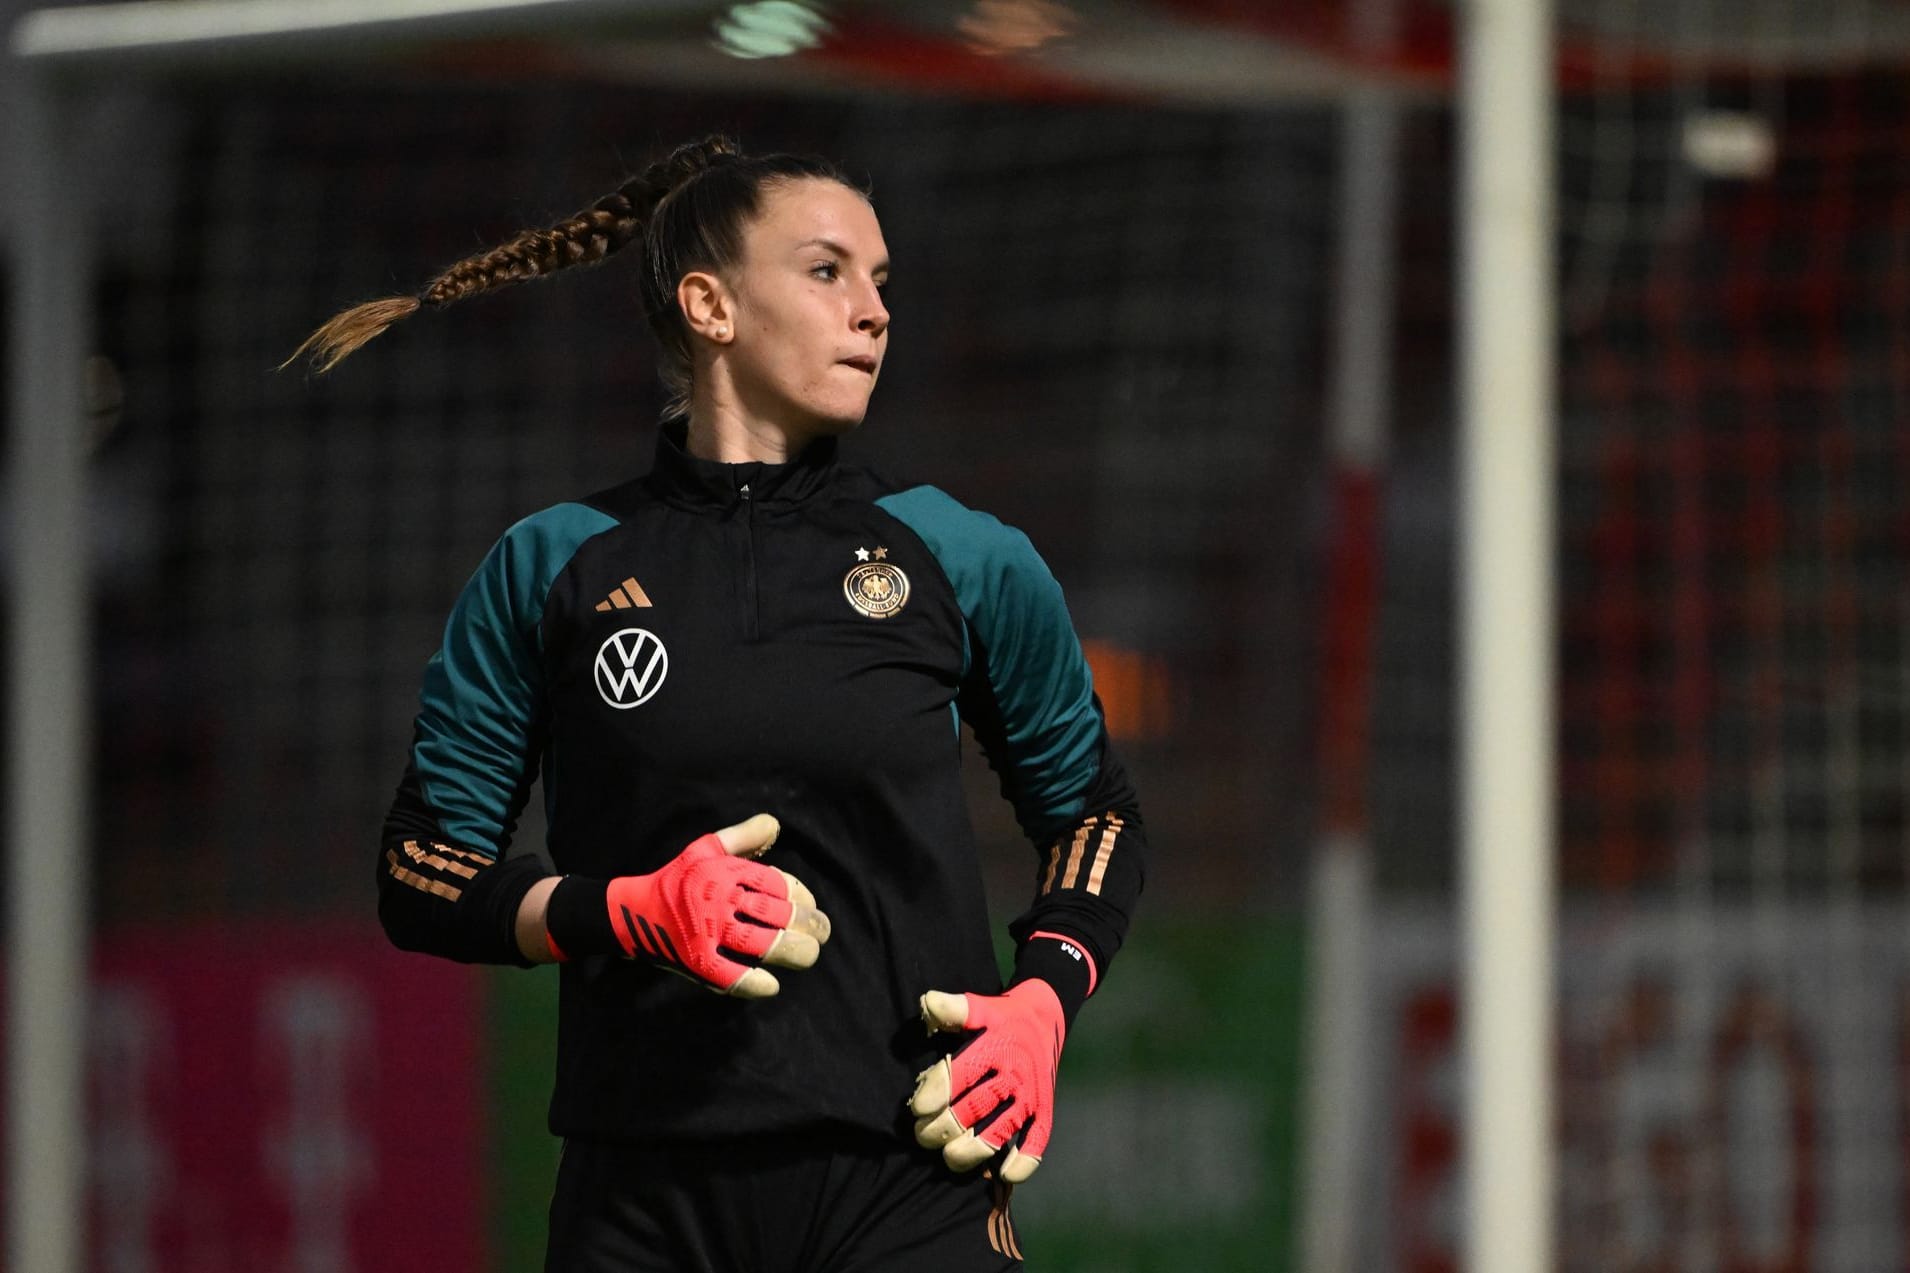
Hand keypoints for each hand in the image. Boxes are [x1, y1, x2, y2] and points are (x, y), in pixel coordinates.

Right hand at [604, 813, 831, 997]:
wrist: (630, 912)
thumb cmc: (675, 879)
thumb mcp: (705, 848)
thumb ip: (742, 837)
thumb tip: (775, 824)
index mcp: (724, 872)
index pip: (775, 884)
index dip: (801, 896)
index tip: (810, 907)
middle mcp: (717, 900)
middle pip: (774, 914)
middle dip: (807, 924)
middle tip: (823, 933)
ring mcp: (706, 931)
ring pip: (760, 943)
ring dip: (791, 951)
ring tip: (810, 955)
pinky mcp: (695, 960)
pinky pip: (729, 975)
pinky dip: (752, 983)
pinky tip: (772, 986)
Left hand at [908, 980, 1065, 1182]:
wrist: (1048, 1014)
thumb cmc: (1003, 1016)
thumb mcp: (979, 1006)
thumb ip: (953, 1009)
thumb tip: (928, 1002)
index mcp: (993, 1048)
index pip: (960, 1075)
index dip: (936, 1093)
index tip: (918, 1107)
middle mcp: (1012, 1075)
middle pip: (974, 1109)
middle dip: (944, 1127)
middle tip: (923, 1136)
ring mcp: (1030, 1095)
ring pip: (1000, 1131)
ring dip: (973, 1149)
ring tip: (950, 1157)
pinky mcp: (1044, 1109)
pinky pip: (1038, 1140)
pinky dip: (1025, 1160)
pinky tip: (1004, 1174)